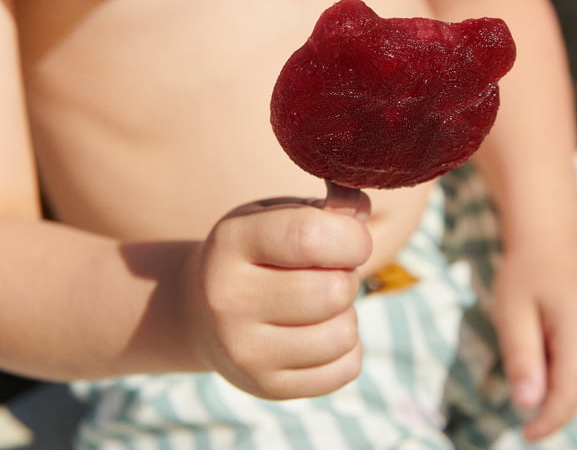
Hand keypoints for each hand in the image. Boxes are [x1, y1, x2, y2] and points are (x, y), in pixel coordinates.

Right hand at [184, 194, 371, 399]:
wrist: (200, 311)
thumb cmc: (258, 250)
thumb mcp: (278, 214)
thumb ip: (327, 205)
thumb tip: (360, 206)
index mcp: (232, 242)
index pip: (309, 236)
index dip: (351, 236)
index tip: (352, 237)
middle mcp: (229, 299)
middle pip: (333, 290)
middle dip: (347, 275)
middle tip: (328, 270)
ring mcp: (245, 351)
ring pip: (343, 333)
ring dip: (346, 313)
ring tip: (320, 301)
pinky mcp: (267, 386)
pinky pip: (346, 368)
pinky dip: (346, 347)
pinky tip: (318, 331)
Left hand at [493, 238, 576, 441]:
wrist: (549, 236)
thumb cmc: (524, 271)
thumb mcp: (511, 311)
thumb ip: (521, 357)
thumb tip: (527, 405)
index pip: (570, 391)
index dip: (548, 420)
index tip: (525, 434)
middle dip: (554, 407)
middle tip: (522, 410)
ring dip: (563, 390)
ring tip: (532, 371)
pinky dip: (573, 374)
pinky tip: (549, 358)